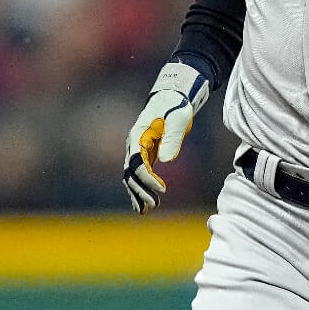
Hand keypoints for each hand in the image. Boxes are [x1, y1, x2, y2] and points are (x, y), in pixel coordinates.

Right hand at [123, 61, 210, 211]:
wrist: (172, 99)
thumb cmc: (175, 107)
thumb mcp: (177, 120)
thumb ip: (172, 139)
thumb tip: (167, 160)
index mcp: (138, 135)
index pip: (138, 162)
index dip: (148, 178)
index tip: (163, 189)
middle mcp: (133, 145)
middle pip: (131, 173)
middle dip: (140, 190)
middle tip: (154, 205)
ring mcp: (137, 151)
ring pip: (131, 177)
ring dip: (138, 194)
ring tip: (147, 210)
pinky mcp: (144, 156)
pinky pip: (138, 176)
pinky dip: (140, 190)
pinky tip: (144, 205)